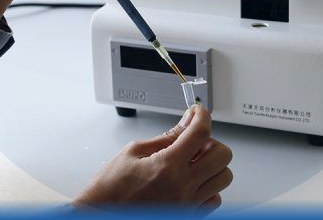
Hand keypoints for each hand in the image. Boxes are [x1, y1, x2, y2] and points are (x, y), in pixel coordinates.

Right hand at [73, 105, 232, 212]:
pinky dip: (208, 186)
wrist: (100, 216)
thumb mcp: (135, 151)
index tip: (198, 112)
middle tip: (193, 140)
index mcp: (167, 166)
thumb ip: (167, 137)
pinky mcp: (189, 217)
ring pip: (223, 177)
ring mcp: (188, 205)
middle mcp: (182, 187)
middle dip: (210, 140)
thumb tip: (187, 121)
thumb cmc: (110, 188)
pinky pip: (214, 199)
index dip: (202, 115)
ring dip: (212, 164)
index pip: (200, 132)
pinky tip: (191, 180)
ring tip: (193, 161)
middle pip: (222, 155)